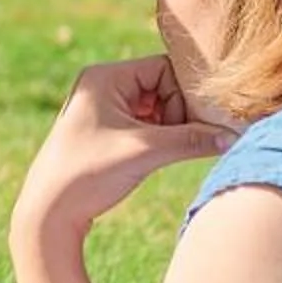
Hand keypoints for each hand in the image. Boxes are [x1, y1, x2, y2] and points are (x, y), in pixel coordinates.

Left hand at [11, 55, 235, 255]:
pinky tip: (163, 158)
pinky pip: (150, 125)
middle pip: (164, 87)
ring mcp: (106, 110)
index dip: (183, 95)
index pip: (164, 68)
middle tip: (186, 141)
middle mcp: (104, 87)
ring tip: (172, 152)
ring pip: (160, 109)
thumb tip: (233, 136)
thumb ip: (191, 140)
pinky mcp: (110, 133)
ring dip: (173, 129)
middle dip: (180, 114)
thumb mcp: (143, 152)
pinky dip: (163, 139)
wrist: (48, 213)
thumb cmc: (87, 175)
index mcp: (105, 77)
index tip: (193, 125)